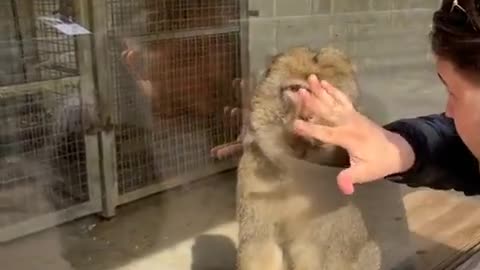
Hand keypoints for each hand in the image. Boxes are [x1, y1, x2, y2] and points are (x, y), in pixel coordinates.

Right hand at [292, 75, 414, 194]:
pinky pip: (342, 98)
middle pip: (327, 111)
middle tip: (299, 91)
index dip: (310, 129)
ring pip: (333, 101)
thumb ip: (351, 178)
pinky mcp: (354, 112)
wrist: (398, 150)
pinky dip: (333, 90)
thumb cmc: (379, 163)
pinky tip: (324, 82)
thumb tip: (343, 188)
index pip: (325, 133)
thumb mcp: (365, 173)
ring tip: (310, 78)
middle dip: (312, 101)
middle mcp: (349, 123)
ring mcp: (352, 115)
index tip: (294, 124)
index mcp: (348, 138)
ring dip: (321, 90)